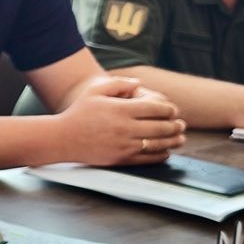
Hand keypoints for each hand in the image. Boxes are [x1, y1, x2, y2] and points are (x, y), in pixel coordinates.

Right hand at [53, 74, 185, 165]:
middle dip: (175, 125)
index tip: (173, 110)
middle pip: (160, 126)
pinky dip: (160, 156)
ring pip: (157, 144)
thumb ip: (118, 84)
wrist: (62, 139)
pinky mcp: (120, 159)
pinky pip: (146, 159)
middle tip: (181, 124)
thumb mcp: (95, 91)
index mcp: (121, 110)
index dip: (169, 109)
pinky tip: (166, 152)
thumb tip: (139, 84)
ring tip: (180, 138)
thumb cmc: (78, 112)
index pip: (155, 108)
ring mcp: (123, 145)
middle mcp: (125, 128)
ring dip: (173, 141)